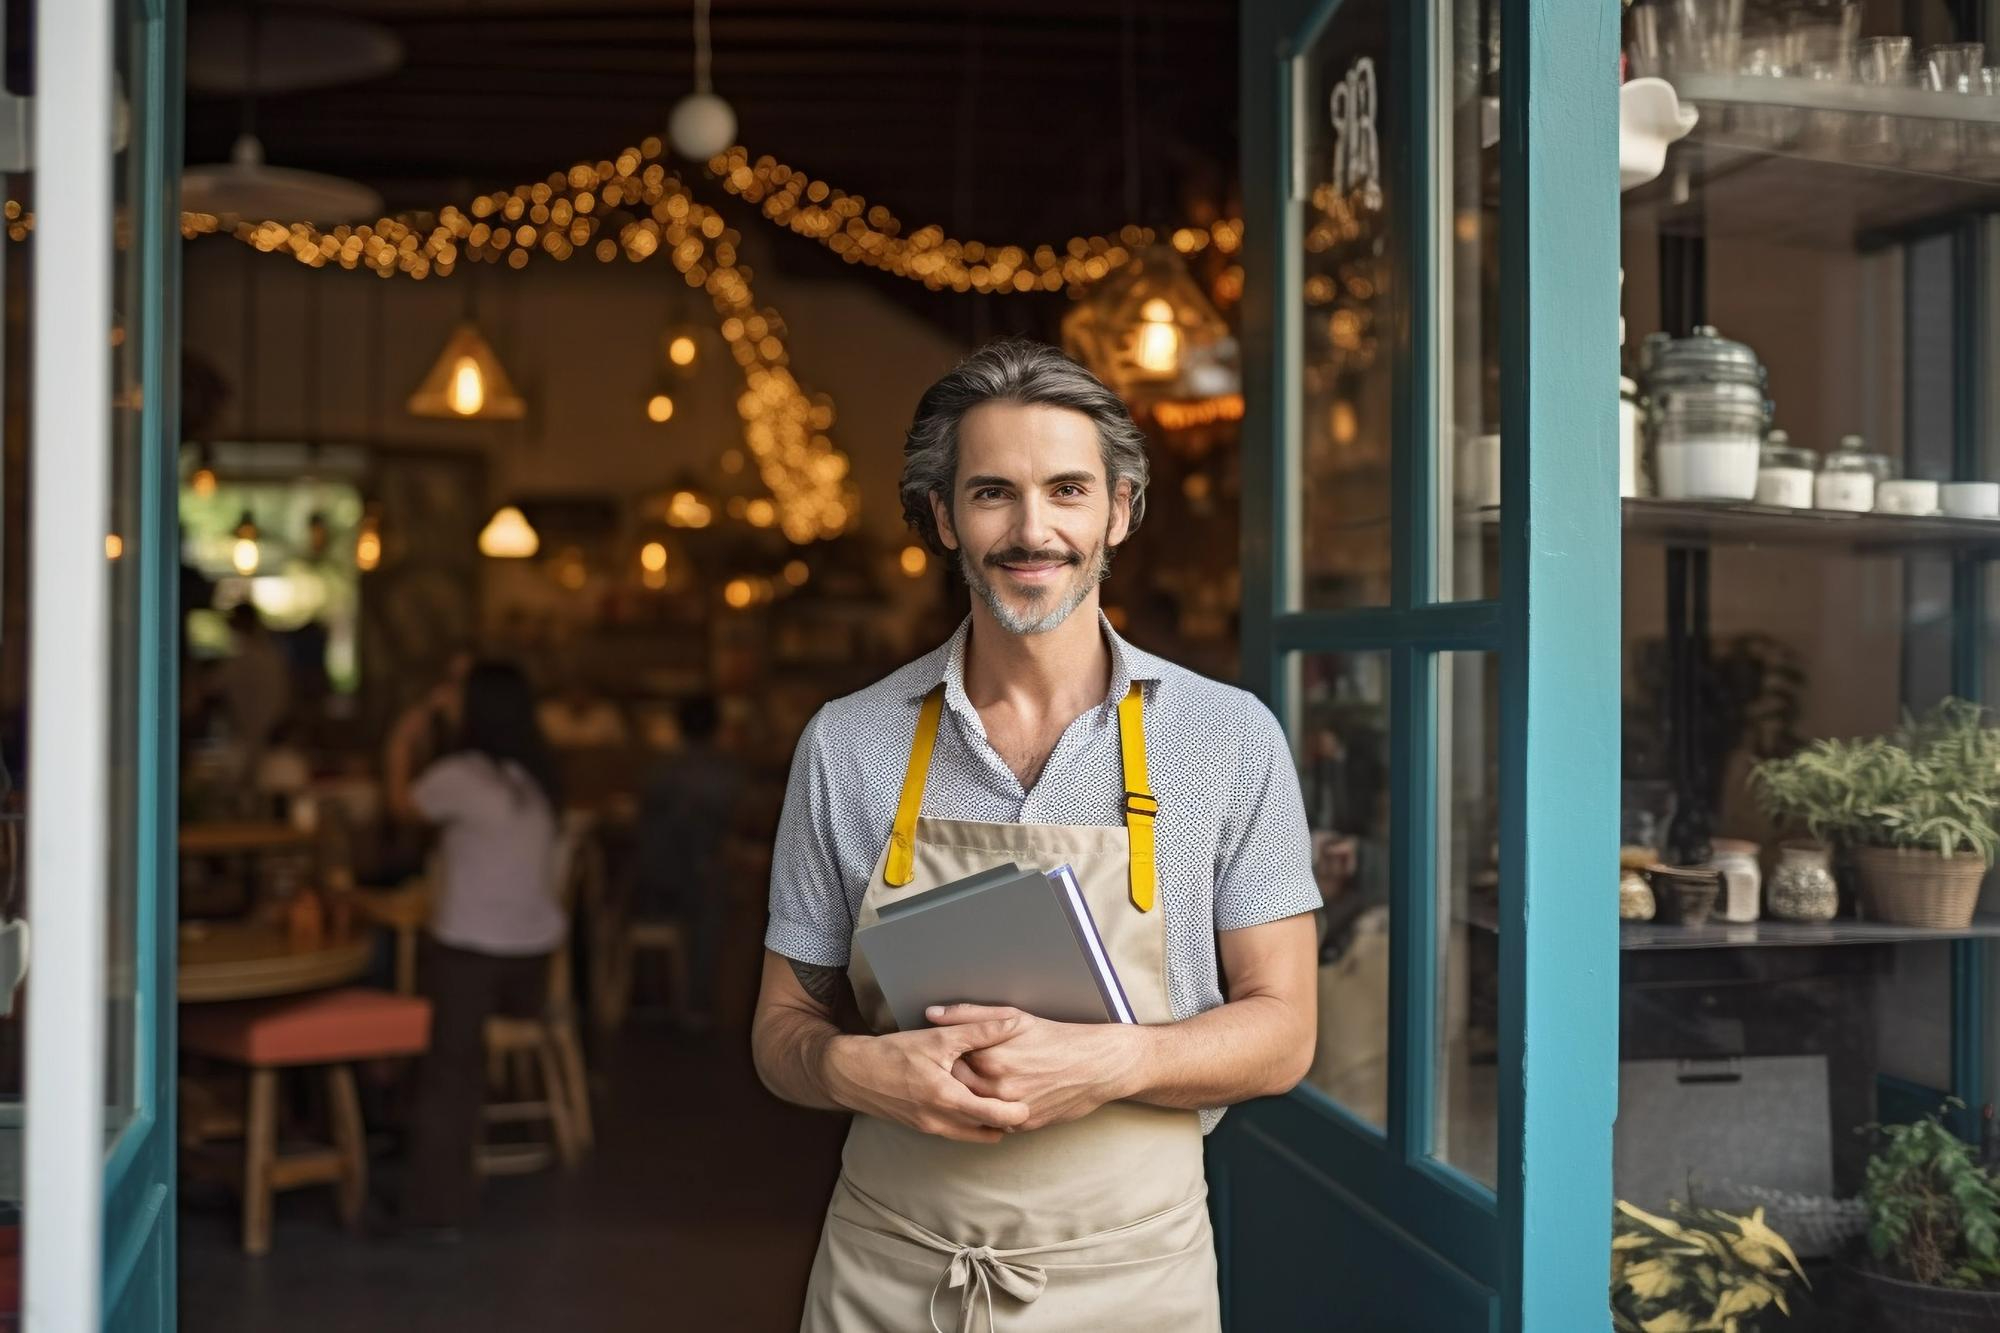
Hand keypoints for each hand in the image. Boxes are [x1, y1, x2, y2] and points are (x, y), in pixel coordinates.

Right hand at [822, 1022, 1030, 1143]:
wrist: (852, 1074)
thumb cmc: (893, 1053)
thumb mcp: (937, 1036)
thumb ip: (978, 1031)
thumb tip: (1011, 1023)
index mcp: (947, 1099)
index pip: (994, 1116)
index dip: (1017, 1112)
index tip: (1031, 1103)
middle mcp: (940, 1121)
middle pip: (987, 1131)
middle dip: (1007, 1123)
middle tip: (1024, 1107)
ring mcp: (930, 1128)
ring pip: (971, 1135)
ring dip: (989, 1125)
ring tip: (1004, 1108)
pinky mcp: (921, 1127)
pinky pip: (955, 1133)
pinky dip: (970, 1125)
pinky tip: (975, 1108)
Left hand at [929, 1004, 1146, 1132]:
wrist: (1096, 1065)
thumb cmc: (1055, 1037)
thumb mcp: (1013, 1017)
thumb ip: (969, 1015)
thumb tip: (931, 1014)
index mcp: (989, 1058)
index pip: (947, 1063)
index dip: (944, 1058)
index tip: (943, 1054)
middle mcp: (996, 1087)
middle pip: (957, 1088)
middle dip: (952, 1080)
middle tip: (956, 1069)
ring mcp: (1009, 1109)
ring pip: (973, 1108)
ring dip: (970, 1098)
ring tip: (979, 1082)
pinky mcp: (1023, 1125)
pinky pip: (994, 1121)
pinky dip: (992, 1111)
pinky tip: (997, 1097)